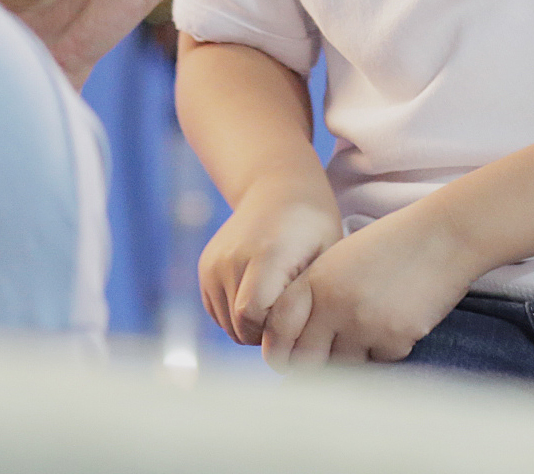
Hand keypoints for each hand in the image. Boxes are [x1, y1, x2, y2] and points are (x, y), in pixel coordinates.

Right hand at [198, 180, 343, 344]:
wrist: (278, 188)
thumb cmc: (313, 226)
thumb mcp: (327, 257)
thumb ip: (312, 299)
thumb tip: (301, 344)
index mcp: (265, 253)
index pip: (252, 317)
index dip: (275, 332)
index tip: (299, 322)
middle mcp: (232, 257)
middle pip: (239, 326)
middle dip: (266, 335)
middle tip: (292, 317)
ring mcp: (214, 262)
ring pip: (228, 325)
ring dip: (252, 327)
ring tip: (278, 304)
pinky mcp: (205, 267)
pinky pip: (218, 313)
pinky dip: (238, 316)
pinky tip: (261, 297)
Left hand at [259, 203, 476, 368]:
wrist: (441, 237)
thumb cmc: (389, 246)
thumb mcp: (340, 260)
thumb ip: (314, 294)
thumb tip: (295, 340)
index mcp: (316, 280)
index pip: (278, 329)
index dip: (277, 351)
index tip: (283, 360)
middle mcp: (334, 304)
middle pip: (306, 360)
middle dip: (311, 366)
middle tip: (322, 361)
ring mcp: (364, 324)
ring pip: (343, 367)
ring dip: (350, 359)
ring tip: (367, 329)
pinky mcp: (395, 340)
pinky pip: (378, 363)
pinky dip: (383, 352)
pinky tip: (395, 323)